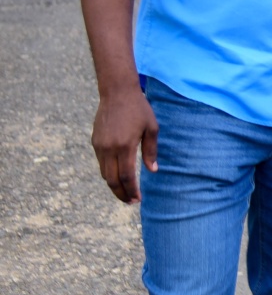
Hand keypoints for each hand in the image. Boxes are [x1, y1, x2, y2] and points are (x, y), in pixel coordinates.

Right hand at [92, 87, 157, 203]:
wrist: (117, 93)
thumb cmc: (139, 109)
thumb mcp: (151, 128)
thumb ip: (151, 151)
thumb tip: (153, 171)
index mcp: (125, 146)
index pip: (126, 176)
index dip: (131, 190)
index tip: (137, 199)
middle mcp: (109, 148)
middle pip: (111, 179)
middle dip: (121, 193)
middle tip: (131, 201)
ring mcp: (100, 146)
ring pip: (104, 173)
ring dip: (113, 185)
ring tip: (125, 192)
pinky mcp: (95, 142)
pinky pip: (101, 163)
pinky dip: (108, 173)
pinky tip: (118, 175)